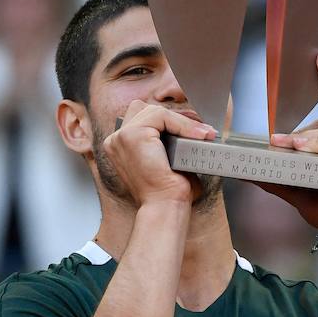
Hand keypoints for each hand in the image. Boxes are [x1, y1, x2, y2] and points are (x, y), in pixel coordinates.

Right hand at [102, 100, 217, 205]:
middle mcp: (116, 140)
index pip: (142, 118)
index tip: (196, 133)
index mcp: (121, 147)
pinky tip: (197, 134)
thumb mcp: (166, 161)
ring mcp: (121, 137)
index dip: (169, 123)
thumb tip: (193, 126)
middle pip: (144, 109)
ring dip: (181, 121)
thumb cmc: (168, 191)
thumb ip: (168, 140)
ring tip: (201, 134)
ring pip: (155, 111)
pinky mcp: (132, 135)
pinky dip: (182, 123)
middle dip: (171, 119)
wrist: (165, 206)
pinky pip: (162, 116)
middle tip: (198, 132)